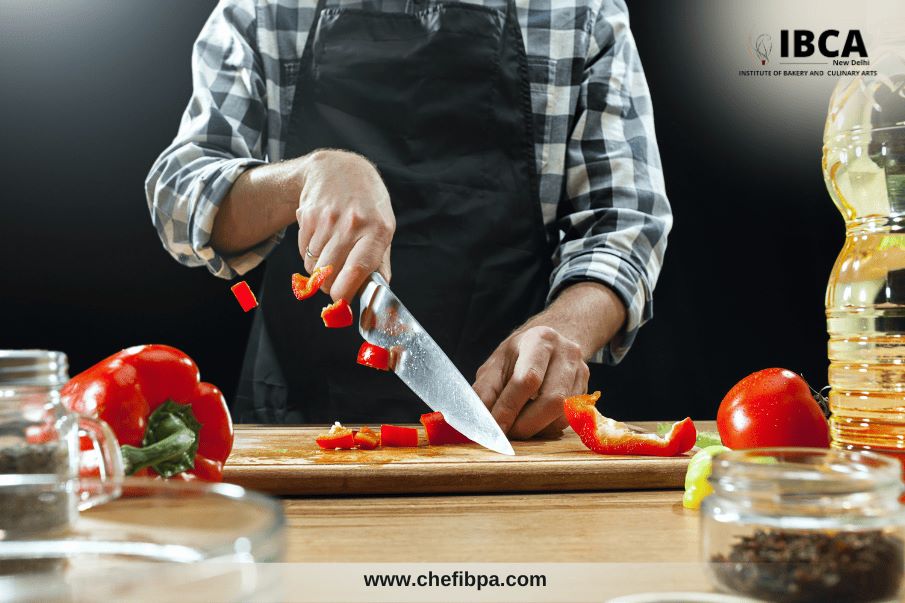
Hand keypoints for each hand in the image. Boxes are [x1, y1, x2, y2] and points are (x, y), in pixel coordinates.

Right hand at [296, 149, 394, 300]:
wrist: (339, 169)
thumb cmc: (367, 205)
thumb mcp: (384, 229)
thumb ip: (380, 263)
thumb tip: (378, 293)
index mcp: (377, 230)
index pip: (358, 269)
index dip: (345, 291)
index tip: (341, 300)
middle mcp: (352, 223)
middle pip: (329, 273)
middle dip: (329, 286)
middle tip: (334, 284)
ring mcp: (328, 218)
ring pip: (314, 266)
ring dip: (318, 271)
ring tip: (329, 258)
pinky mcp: (308, 215)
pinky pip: (304, 252)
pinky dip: (309, 256)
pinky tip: (320, 242)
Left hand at [473, 326, 589, 439]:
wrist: (549, 344)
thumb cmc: (518, 355)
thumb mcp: (496, 363)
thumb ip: (486, 390)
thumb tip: (480, 420)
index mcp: (541, 340)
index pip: (528, 379)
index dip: (509, 408)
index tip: (495, 429)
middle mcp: (567, 353)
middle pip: (552, 400)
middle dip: (525, 424)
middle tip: (506, 433)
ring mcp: (581, 373)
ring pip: (563, 415)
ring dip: (536, 429)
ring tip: (517, 425)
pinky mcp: (586, 391)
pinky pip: (568, 420)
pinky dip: (547, 428)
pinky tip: (533, 421)